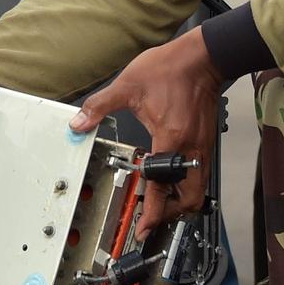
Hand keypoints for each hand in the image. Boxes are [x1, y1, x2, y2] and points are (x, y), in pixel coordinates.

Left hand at [68, 29, 220, 239]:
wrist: (201, 57)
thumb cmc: (169, 69)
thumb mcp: (127, 86)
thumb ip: (99, 106)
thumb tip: (78, 123)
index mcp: (170, 139)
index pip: (161, 187)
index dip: (152, 212)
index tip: (143, 227)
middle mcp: (191, 148)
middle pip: (190, 198)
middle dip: (172, 213)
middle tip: (153, 219)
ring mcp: (202, 146)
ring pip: (198, 188)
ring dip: (181, 200)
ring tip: (160, 204)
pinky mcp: (205, 140)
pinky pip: (199, 173)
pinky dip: (186, 183)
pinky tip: (171, 179)